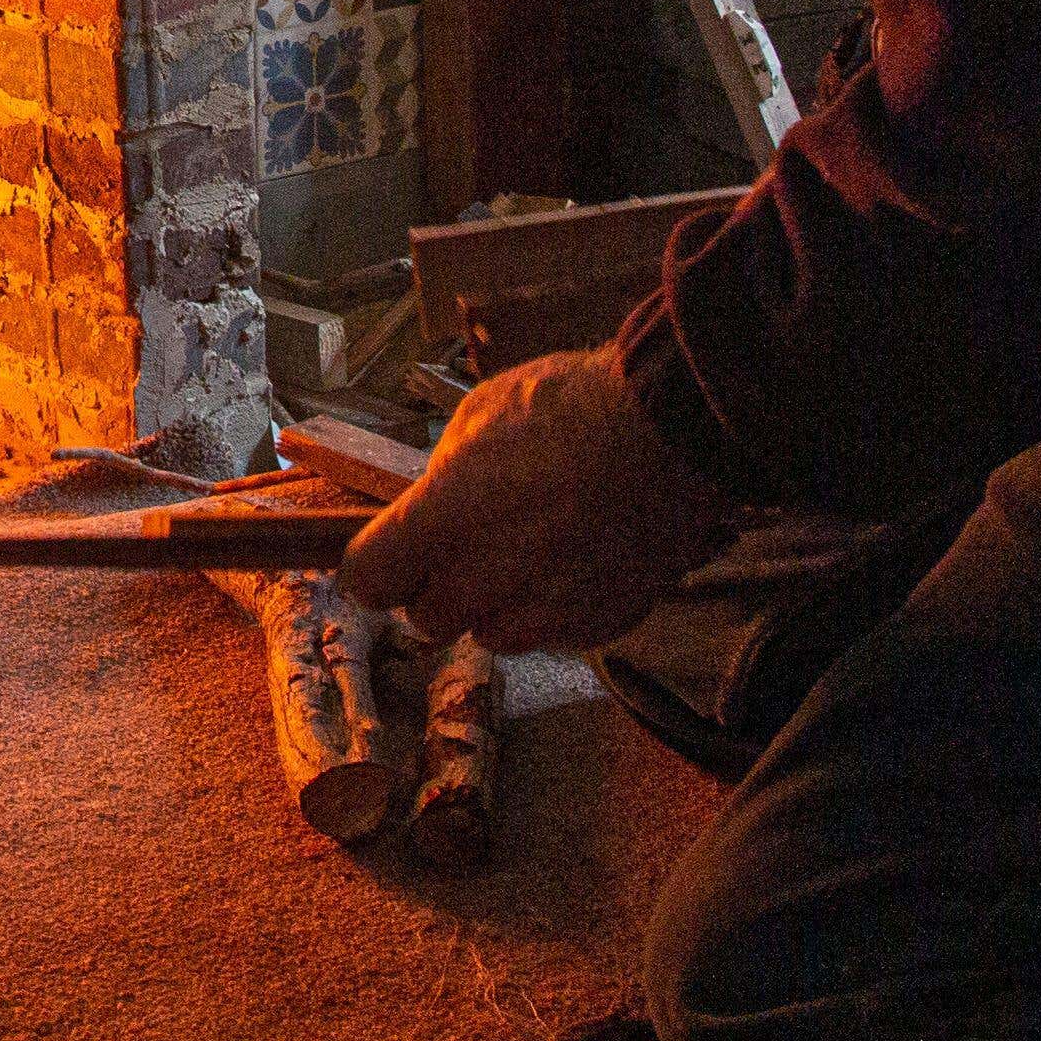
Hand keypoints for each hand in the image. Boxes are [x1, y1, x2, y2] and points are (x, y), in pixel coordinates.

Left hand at [340, 351, 735, 654]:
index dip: (378, 566)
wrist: (673, 432)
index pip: (367, 581)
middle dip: (442, 583)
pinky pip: (551, 634)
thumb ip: (444, 475)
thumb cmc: (573, 406)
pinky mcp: (593, 627)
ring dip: (500, 602)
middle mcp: (483, 583)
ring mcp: (541, 613)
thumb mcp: (481, 413)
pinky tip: (579, 556)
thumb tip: (433, 501)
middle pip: (428, 618)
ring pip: (491, 633)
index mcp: (439, 524)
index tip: (393, 551)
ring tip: (537, 546)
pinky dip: (555, 608)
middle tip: (477, 540)